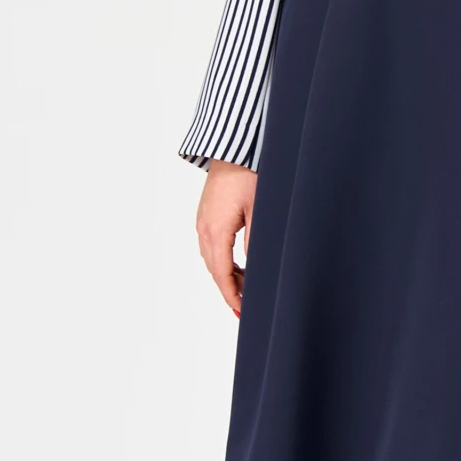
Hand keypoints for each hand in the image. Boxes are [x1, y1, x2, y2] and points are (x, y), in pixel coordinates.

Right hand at [197, 160, 257, 315]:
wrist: (232, 149)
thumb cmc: (248, 175)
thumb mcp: (258, 211)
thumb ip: (255, 243)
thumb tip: (256, 270)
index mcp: (215, 231)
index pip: (222, 274)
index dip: (232, 295)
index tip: (242, 311)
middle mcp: (204, 228)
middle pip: (214, 270)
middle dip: (230, 289)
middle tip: (246, 306)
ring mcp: (202, 221)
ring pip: (211, 259)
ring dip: (227, 275)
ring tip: (245, 287)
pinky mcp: (206, 214)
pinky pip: (211, 246)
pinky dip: (223, 260)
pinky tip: (237, 264)